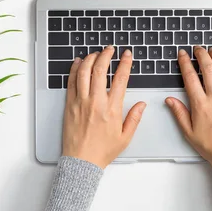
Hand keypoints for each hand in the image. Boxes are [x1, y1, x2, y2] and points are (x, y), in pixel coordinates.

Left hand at [62, 46, 146, 167]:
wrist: (81, 161)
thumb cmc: (102, 151)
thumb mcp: (125, 137)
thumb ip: (134, 118)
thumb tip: (142, 104)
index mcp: (112, 109)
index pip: (121, 79)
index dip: (125, 63)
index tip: (127, 55)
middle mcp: (96, 102)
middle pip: (100, 70)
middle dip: (106, 55)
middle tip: (110, 49)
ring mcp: (81, 102)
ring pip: (84, 72)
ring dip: (90, 59)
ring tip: (96, 54)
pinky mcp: (69, 105)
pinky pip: (71, 82)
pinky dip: (74, 69)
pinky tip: (79, 62)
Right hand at [165, 46, 211, 169]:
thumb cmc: (211, 146)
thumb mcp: (189, 132)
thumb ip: (179, 113)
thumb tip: (170, 100)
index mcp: (201, 105)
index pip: (190, 77)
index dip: (185, 63)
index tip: (182, 54)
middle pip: (208, 69)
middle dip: (201, 55)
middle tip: (197, 48)